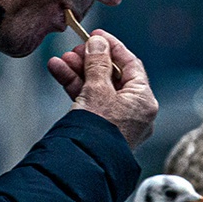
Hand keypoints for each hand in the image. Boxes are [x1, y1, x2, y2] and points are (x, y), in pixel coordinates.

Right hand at [48, 31, 157, 148]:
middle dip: (90, 60)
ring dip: (78, 72)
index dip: (112, 47)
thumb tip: (98, 42)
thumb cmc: (97, 129)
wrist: (82, 166)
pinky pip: (89, 101)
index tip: (96, 35)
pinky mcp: (100, 128)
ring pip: (98, 88)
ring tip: (59, 60)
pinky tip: (58, 71)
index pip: (131, 64)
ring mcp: (117, 120)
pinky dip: (74, 87)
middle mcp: (134, 111)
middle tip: (73, 49)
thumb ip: (98, 63)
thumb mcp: (97, 89)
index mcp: (144, 100)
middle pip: (112, 76)